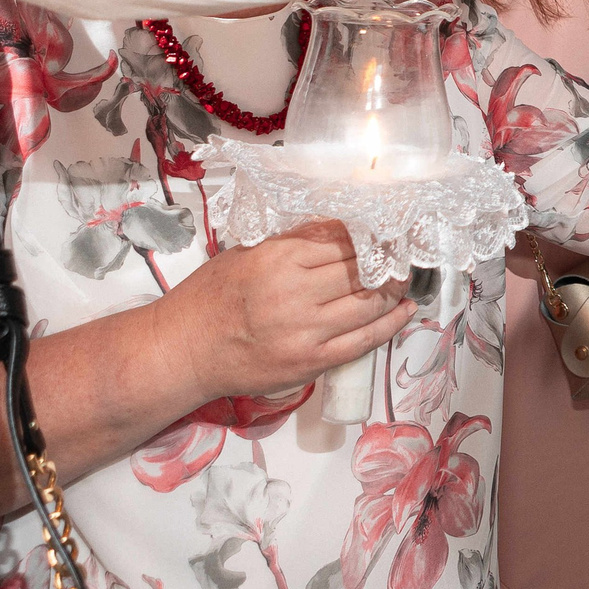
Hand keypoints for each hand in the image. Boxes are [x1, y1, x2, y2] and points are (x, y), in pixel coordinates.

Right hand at [149, 221, 413, 404]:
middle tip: (402, 254)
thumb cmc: (210, 298)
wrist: (183, 351)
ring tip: (405, 279)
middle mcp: (295, 294)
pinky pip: (364, 341)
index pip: (342, 241)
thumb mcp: (246, 253)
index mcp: (278, 260)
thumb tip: (339, 226)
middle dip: (387, 261)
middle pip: (361, 270)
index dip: (369, 236)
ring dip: (394, 290)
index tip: (385, 232)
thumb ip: (292, 241)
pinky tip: (405, 310)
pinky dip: (390, 324)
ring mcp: (305, 332)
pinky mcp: (311, 362)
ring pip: (369, 304)